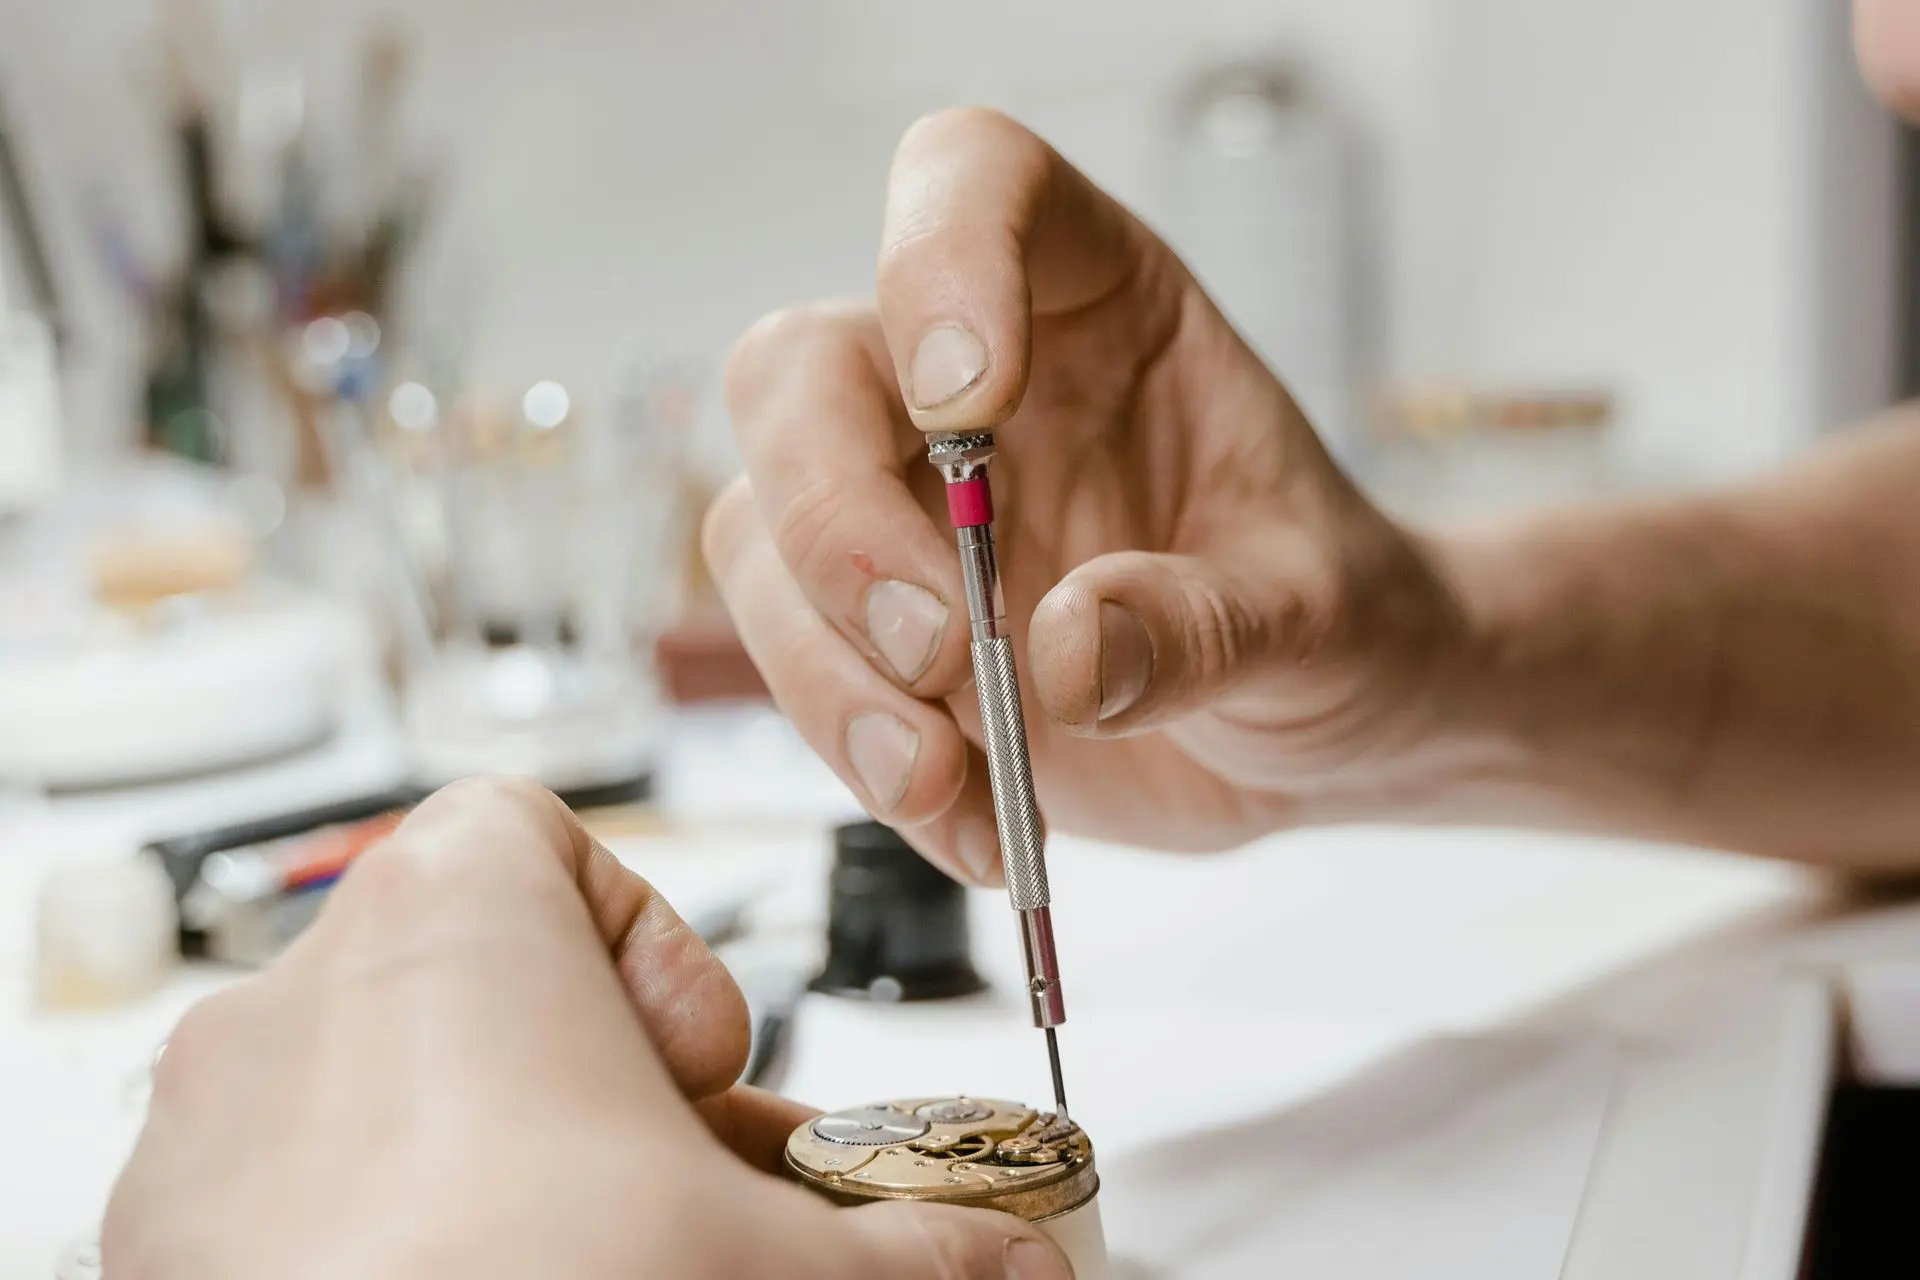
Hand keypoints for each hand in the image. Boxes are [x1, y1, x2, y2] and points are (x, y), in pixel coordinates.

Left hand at [103, 779, 1071, 1279]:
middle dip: (593, 1089)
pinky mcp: (164, 1244)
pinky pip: (290, 1194)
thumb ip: (912, 1236)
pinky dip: (384, 1231)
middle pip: (479, 978)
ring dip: (489, 1158)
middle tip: (669, 1194)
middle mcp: (300, 997)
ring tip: (578, 1254)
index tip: (694, 1065)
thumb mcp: (773, 1255)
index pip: (540, 835)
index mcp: (445, 918)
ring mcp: (209, 1129)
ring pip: (381, 1091)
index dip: (647, 943)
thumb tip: (1009, 1259)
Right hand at [705, 108, 1472, 875]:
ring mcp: (905, 512)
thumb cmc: (1341, 620)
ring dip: (830, 673)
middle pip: (798, 375)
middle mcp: (969, 387)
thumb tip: (1066, 653)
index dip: (936, 261)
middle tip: (937, 647)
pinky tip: (971, 823)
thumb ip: (1208, 622)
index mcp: (1094, 301)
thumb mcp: (1323, 616)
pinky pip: (796, 673)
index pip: (969, 183)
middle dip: (834, 520)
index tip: (969, 406)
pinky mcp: (876, 635)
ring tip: (951, 779)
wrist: (1324, 732)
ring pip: (759, 536)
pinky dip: (862, 760)